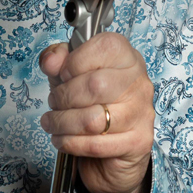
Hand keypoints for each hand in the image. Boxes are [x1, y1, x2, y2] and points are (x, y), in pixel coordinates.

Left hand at [38, 32, 154, 192]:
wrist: (110, 145)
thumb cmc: (89, 99)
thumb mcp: (69, 71)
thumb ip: (57, 58)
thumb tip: (51, 61)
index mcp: (127, 57)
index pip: (106, 47)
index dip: (76, 61)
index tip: (63, 74)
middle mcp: (139, 82)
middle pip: (96, 85)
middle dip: (64, 96)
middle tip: (54, 101)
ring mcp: (142, 113)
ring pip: (93, 120)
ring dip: (63, 122)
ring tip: (52, 122)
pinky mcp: (138, 141)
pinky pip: (96, 145)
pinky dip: (71, 143)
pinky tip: (62, 139)